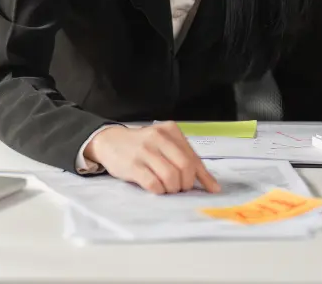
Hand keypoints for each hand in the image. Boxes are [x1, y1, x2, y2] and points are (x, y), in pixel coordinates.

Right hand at [83, 122, 221, 194]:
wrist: (109, 141)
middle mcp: (158, 137)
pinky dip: (159, 190)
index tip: (212, 190)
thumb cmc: (142, 146)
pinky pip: (153, 184)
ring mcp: (145, 151)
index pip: (193, 157)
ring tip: (167, 188)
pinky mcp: (133, 165)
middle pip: (185, 167)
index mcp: (170, 131)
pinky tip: (156, 188)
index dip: (204, 177)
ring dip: (172, 188)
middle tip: (181, 188)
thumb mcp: (164, 145)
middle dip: (186, 184)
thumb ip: (184, 159)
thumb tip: (211, 185)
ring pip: (171, 177)